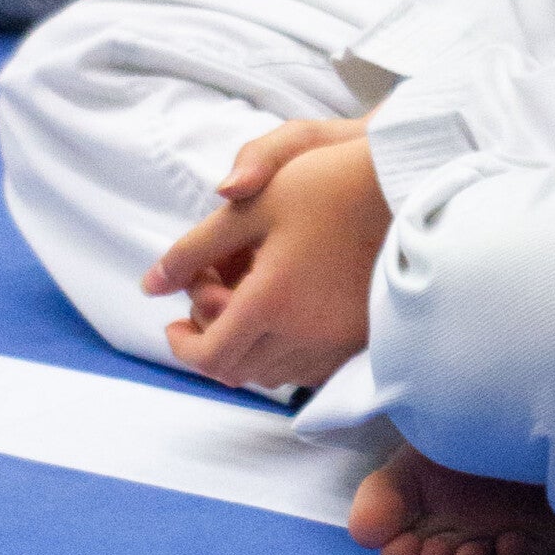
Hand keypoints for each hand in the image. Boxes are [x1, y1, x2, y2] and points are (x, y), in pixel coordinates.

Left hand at [145, 126, 388, 390]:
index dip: (183, 346)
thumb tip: (150, 285)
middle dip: (212, 340)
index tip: (173, 322)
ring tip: (246, 296)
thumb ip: (194, 247)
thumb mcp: (254, 203)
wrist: (404, 181)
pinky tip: (285, 308)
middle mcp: (305, 334)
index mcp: (272, 301)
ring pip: (274, 373)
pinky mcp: (361, 339)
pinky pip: (309, 368)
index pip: (211, 357)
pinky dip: (284, 350)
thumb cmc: (327, 182)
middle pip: (239, 370)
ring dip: (247, 347)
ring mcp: (337, 342)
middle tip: (209, 295)